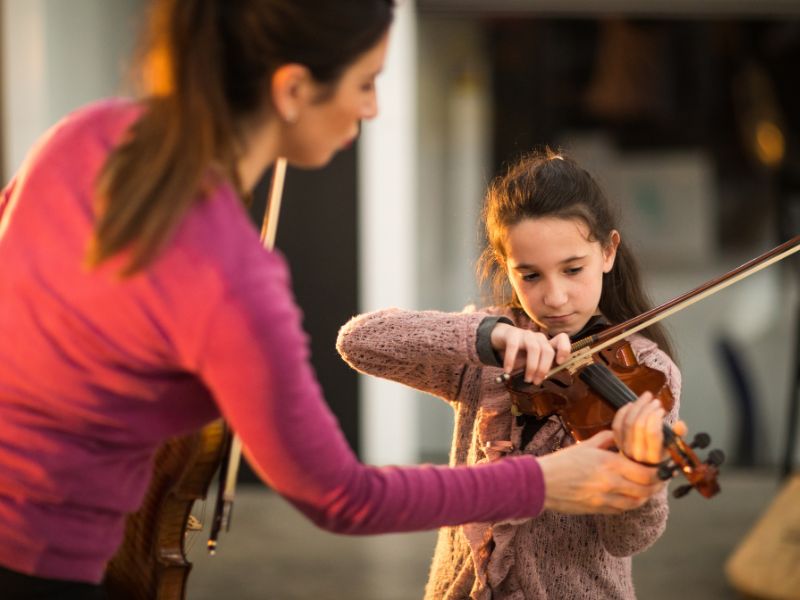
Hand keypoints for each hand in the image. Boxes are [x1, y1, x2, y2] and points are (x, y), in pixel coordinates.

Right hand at [490, 323, 570, 383]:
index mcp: (546, 344)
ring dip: (532, 366)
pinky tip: (508, 370)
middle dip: (544, 368)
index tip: (560, 362)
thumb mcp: (531, 361)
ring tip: (527, 379)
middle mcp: (538, 338)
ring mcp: (526, 334)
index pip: (561, 339)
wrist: (500, 338)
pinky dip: (511, 360)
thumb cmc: (519, 353)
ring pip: (534, 348)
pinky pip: (513, 347)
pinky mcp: (512, 334)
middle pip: (548, 350)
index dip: (564, 349)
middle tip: (536, 382)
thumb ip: (539, 367)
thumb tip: (541, 380)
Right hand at [537, 430, 665, 513]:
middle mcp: (611, 483)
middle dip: (655, 485)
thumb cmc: (561, 462)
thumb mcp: (585, 446)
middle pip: (646, 489)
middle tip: (658, 480)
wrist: (541, 483)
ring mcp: (606, 499)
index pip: (646, 472)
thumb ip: (605, 440)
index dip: (659, 472)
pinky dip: (629, 503)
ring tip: (645, 488)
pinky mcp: (599, 509)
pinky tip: (628, 496)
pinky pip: (622, 509)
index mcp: (609, 463)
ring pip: (637, 502)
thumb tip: (618, 435)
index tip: (661, 468)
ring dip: (644, 496)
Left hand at [612, 392, 687, 465]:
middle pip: (638, 425)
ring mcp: (625, 449)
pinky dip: (622, 412)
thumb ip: (679, 435)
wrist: (646, 470)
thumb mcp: (676, 448)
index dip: (655, 417)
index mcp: (654, 456)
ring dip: (636, 407)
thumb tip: (680, 424)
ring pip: (627, 423)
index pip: (652, 433)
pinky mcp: (617, 443)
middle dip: (646, 409)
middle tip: (655, 401)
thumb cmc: (663, 456)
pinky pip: (616, 426)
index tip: (662, 410)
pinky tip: (631, 404)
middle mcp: (638, 453)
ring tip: (646, 398)